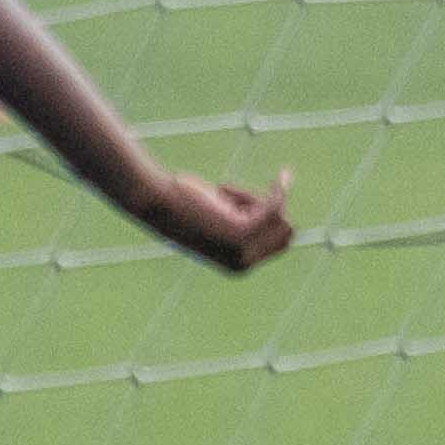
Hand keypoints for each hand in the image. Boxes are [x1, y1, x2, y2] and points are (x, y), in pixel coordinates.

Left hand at [127, 168, 296, 276]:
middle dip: (270, 208)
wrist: (158, 203)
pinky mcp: (241, 232)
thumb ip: (245, 216)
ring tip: (221, 193)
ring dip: (256, 198)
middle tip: (231, 196)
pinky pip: (273, 206)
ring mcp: (243, 251)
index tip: (234, 200)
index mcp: (239, 266)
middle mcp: (244, 264)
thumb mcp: (221, 213)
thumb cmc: (184, 204)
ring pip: (280, 217)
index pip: (279, 243)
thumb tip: (280, 204)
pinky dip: (275, 189)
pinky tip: (264, 178)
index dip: (267, 218)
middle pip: (287, 232)